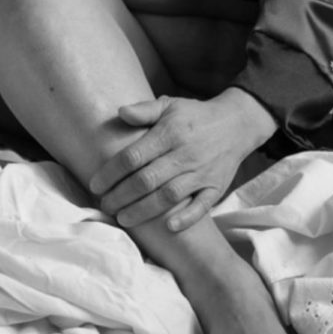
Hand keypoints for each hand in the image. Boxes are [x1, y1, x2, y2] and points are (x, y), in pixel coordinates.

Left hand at [90, 89, 274, 232]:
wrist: (237, 124)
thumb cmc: (195, 116)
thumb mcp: (170, 105)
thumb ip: (144, 110)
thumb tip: (120, 112)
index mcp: (170, 132)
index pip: (134, 156)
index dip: (111, 172)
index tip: (95, 185)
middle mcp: (185, 154)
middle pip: (147, 180)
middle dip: (121, 196)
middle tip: (104, 206)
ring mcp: (202, 172)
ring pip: (169, 196)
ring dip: (144, 211)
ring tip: (122, 219)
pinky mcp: (216, 187)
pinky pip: (202, 207)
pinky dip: (186, 218)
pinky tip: (167, 228)